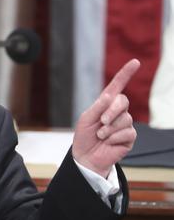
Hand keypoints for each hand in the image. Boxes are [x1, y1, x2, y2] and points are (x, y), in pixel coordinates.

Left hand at [72, 59, 140, 177]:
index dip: (126, 74)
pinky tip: (108, 143)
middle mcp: (118, 112)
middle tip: (101, 122)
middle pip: (123, 102)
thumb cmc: (84, 136)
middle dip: (111, 111)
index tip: (135, 62)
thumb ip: (98, 107)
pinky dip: (114, 138)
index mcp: (106, 104)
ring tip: (101, 136)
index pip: (117, 86)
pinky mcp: (129, 137)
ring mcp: (125, 124)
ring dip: (109, 129)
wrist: (86, 156)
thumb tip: (110, 95)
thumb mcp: (86, 119)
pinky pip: (127, 133)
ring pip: (125, 119)